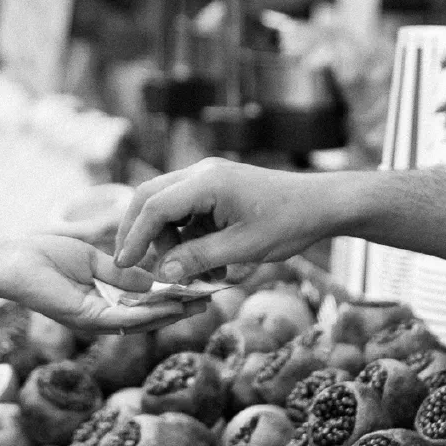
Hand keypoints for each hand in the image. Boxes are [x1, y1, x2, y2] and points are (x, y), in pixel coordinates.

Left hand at [2, 235, 199, 335]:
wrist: (17, 260)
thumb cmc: (48, 255)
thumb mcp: (96, 261)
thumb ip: (123, 272)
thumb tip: (153, 281)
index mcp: (107, 301)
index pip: (146, 303)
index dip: (172, 297)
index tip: (197, 287)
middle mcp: (105, 316)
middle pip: (149, 317)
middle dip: (179, 310)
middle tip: (208, 300)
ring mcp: (96, 321)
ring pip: (141, 322)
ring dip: (170, 315)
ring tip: (197, 305)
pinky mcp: (87, 319)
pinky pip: (123, 319)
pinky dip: (147, 314)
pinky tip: (168, 306)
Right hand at [115, 158, 328, 282]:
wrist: (322, 205)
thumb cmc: (289, 223)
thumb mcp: (243, 248)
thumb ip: (199, 259)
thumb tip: (162, 273)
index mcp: (207, 181)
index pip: (154, 206)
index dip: (134, 237)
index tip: (124, 264)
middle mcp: (201, 172)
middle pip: (150, 197)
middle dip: (137, 232)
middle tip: (130, 265)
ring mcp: (207, 178)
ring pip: (166, 206)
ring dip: (167, 240)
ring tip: (188, 274)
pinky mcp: (215, 188)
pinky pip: (186, 211)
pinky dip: (185, 236)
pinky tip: (204, 262)